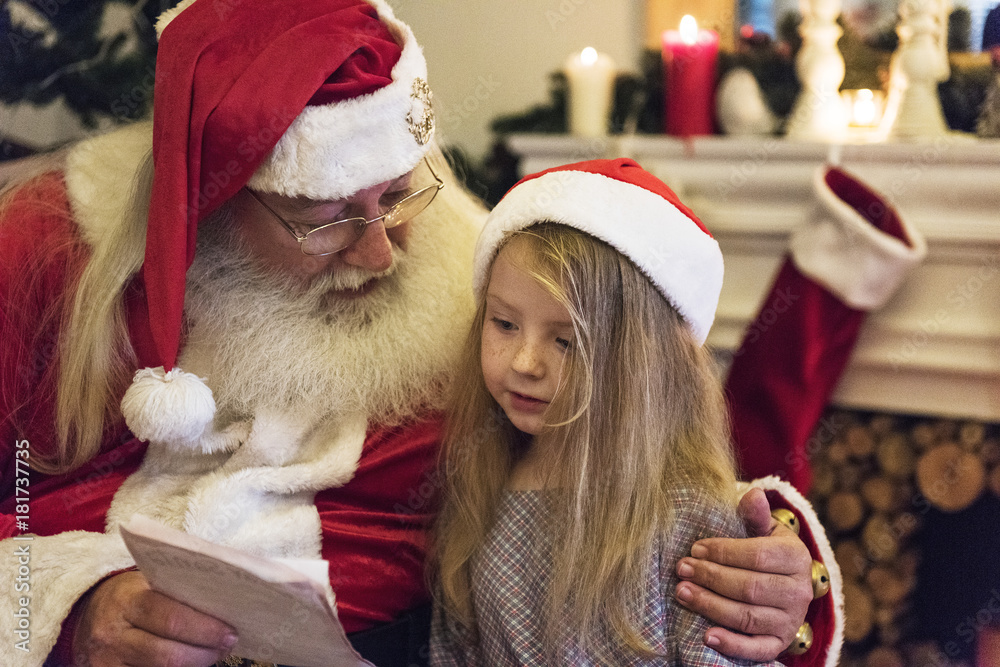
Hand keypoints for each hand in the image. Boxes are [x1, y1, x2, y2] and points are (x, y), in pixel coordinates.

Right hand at [73, 570, 237, 666]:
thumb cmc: (130, 596)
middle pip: (168, 655)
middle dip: (204, 654)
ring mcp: (107, 662)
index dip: (206, 630)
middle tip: (225, 645)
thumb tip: (223, 604)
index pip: (172, 618)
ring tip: (210, 654)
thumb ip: (177, 592)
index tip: (230, 632)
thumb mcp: (146, 583)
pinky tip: (188, 664)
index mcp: (128, 601)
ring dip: (193, 666)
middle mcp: (113, 634)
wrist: (84, 616)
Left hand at [674, 487, 812, 660]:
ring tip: (683, 593)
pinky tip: (707, 636)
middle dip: (711, 578)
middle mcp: (798, 592)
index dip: (723, 552)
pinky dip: (732, 645)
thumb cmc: (767, 550)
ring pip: (747, 617)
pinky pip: (757, 649)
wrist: (786, 583)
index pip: (757, 556)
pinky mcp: (780, 643)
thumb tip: (753, 493)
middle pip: (749, 588)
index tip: (695, 548)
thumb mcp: (765, 529)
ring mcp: (790, 621)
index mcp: (796, 558)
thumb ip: (755, 514)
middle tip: (682, 569)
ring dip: (711, 606)